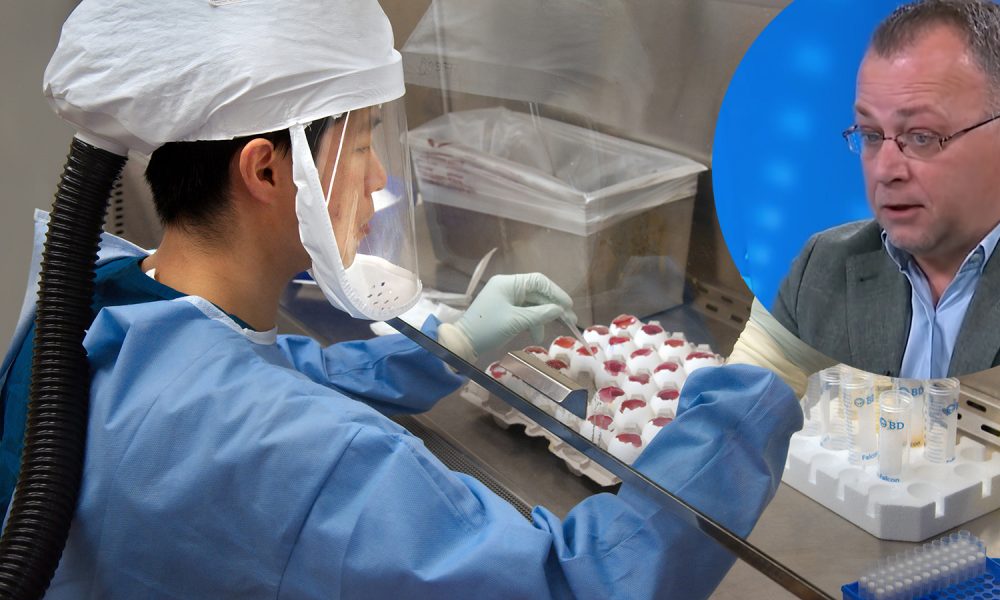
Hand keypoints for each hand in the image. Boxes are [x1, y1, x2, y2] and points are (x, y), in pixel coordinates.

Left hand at [454, 273, 576, 356]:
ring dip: (542, 317)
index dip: (556, 292)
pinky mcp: (504, 310)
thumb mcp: (516, 321)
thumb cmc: (487, 328)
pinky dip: (532, 322)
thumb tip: (560, 310)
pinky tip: (536, 335)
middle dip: (553, 307)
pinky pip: (523, 312)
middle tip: (570, 321)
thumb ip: (540, 314)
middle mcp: (508, 287)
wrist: (462, 343)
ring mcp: (505, 298)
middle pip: (537, 293)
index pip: (539, 281)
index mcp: (508, 283)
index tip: (568, 306)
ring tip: (552, 331)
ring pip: (532, 304)